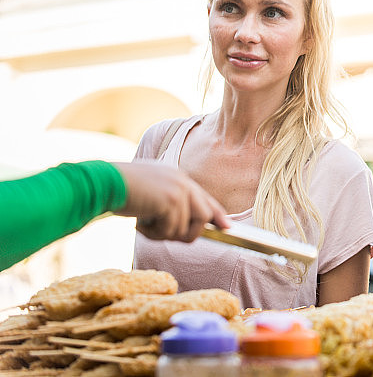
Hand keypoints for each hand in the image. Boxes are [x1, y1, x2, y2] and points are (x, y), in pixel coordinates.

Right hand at [111, 161, 229, 241]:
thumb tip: (183, 229)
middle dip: (190, 233)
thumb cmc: (121, 190)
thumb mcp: (151, 193)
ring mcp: (179, 190)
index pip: (205, 198)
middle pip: (204, 215)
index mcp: (179, 178)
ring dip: (165, 234)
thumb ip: (169, 203)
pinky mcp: (171, 201)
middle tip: (164, 234)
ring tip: (145, 225)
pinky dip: (154, 234)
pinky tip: (140, 223)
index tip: (226, 227)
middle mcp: (183, 182)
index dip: (217, 215)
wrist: (105, 183)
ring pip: (187, 228)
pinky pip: (172, 230)